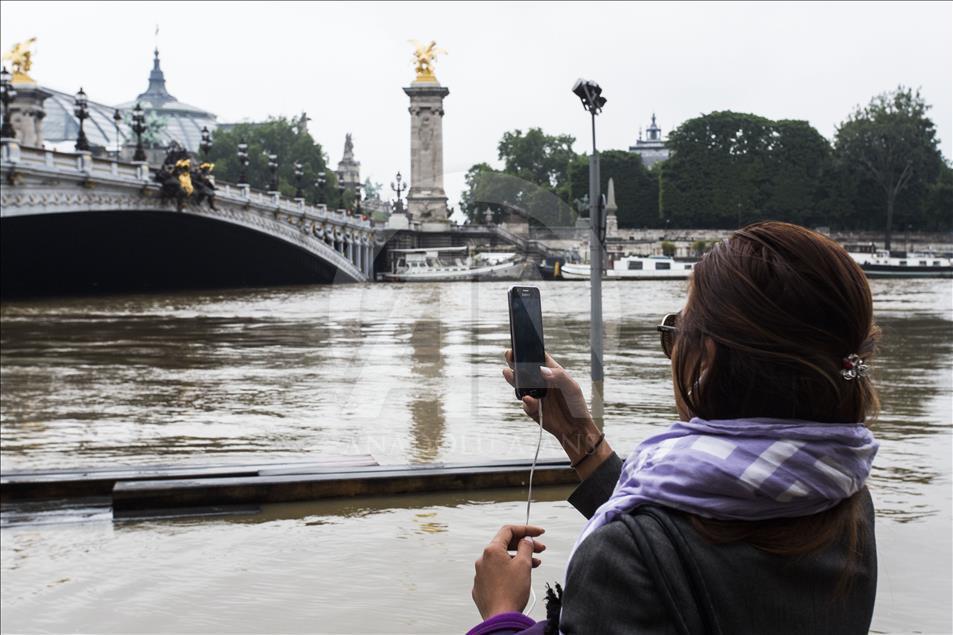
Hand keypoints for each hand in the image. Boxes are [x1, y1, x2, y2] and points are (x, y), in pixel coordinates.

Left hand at [472, 524, 545, 619]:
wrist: (501, 619)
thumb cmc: (510, 593)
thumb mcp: (523, 564)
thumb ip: (526, 547)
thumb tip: (526, 540)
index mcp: (491, 551)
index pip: (508, 530)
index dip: (526, 529)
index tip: (538, 533)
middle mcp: (482, 560)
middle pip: (505, 545)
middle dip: (524, 545)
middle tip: (540, 549)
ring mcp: (481, 574)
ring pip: (502, 560)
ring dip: (518, 559)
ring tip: (534, 565)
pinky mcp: (482, 587)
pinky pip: (496, 573)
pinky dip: (509, 571)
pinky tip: (520, 578)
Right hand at [503, 350, 611, 478]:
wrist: (575, 429)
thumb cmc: (576, 405)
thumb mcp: (572, 388)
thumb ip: (559, 377)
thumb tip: (542, 370)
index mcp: (552, 372)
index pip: (538, 357)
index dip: (529, 350)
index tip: (521, 345)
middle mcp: (541, 381)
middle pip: (524, 368)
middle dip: (515, 361)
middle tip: (509, 355)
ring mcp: (534, 394)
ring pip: (519, 384)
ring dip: (513, 379)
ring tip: (509, 373)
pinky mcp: (531, 407)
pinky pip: (524, 402)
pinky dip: (526, 401)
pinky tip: (529, 400)